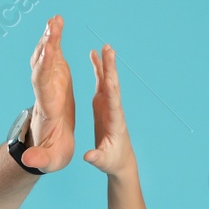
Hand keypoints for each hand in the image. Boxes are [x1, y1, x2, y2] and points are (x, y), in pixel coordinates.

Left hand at [21, 14, 74, 173]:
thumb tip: (28, 161)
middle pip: (43, 65)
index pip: (42, 84)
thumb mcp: (48, 162)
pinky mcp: (55, 81)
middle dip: (48, 45)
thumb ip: (39, 160)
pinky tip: (56, 23)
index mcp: (47, 108)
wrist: (46, 147)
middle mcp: (44, 92)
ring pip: (45, 57)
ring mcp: (48, 85)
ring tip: (56, 19)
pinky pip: (52, 57)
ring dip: (50, 37)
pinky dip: (54, 40)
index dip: (46, 66)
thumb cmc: (51, 154)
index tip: (50, 49)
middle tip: (53, 24)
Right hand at [83, 43, 134, 178]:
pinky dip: (99, 69)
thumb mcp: (103, 162)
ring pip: (108, 81)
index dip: (111, 92)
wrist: (120, 159)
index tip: (108, 78)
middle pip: (113, 86)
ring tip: (105, 47)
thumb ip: (96, 158)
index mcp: (114, 123)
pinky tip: (94, 55)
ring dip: (107, 64)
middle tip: (109, 50)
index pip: (113, 105)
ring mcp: (109, 104)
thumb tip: (88, 157)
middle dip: (111, 69)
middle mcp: (114, 109)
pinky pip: (102, 82)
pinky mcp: (103, 103)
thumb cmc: (112, 161)